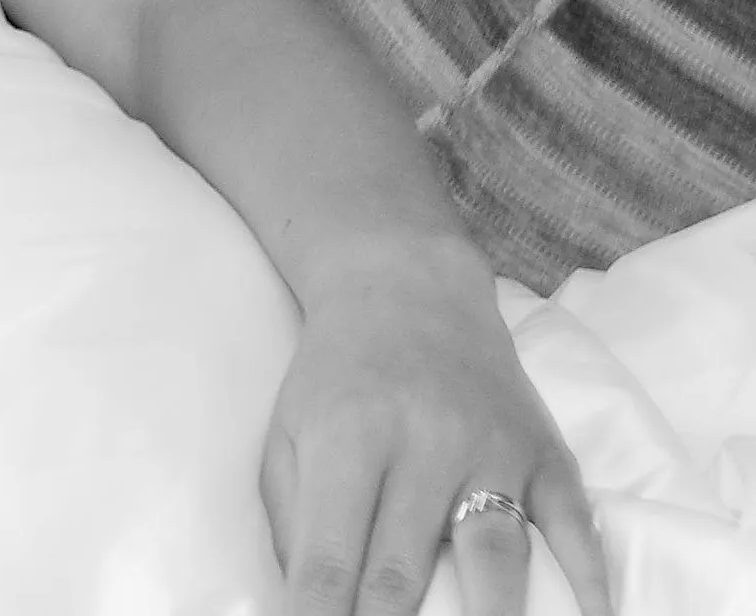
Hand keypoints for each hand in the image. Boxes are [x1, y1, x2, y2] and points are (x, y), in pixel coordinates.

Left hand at [259, 246, 611, 615]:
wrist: (407, 290)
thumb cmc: (335, 377)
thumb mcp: (287, 432)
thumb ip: (289, 520)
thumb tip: (304, 603)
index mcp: (346, 439)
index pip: (330, 554)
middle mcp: (422, 443)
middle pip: (406, 566)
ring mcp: (492, 448)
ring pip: (496, 553)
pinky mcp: (545, 452)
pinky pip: (574, 526)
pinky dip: (589, 581)